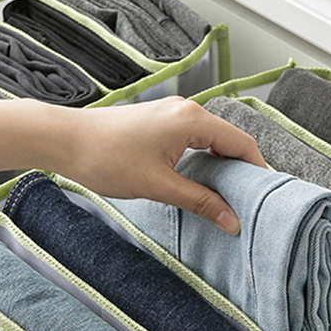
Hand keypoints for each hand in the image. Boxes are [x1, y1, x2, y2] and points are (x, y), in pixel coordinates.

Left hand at [43, 97, 265, 233]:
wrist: (64, 140)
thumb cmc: (106, 158)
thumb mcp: (158, 185)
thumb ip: (200, 202)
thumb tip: (232, 221)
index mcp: (192, 119)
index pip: (241, 143)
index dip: (258, 170)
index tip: (266, 195)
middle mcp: (186, 110)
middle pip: (229, 140)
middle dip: (241, 169)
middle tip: (249, 201)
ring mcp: (172, 114)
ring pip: (211, 140)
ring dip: (221, 165)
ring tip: (227, 196)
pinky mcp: (159, 123)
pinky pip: (194, 139)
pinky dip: (203, 159)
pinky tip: (199, 181)